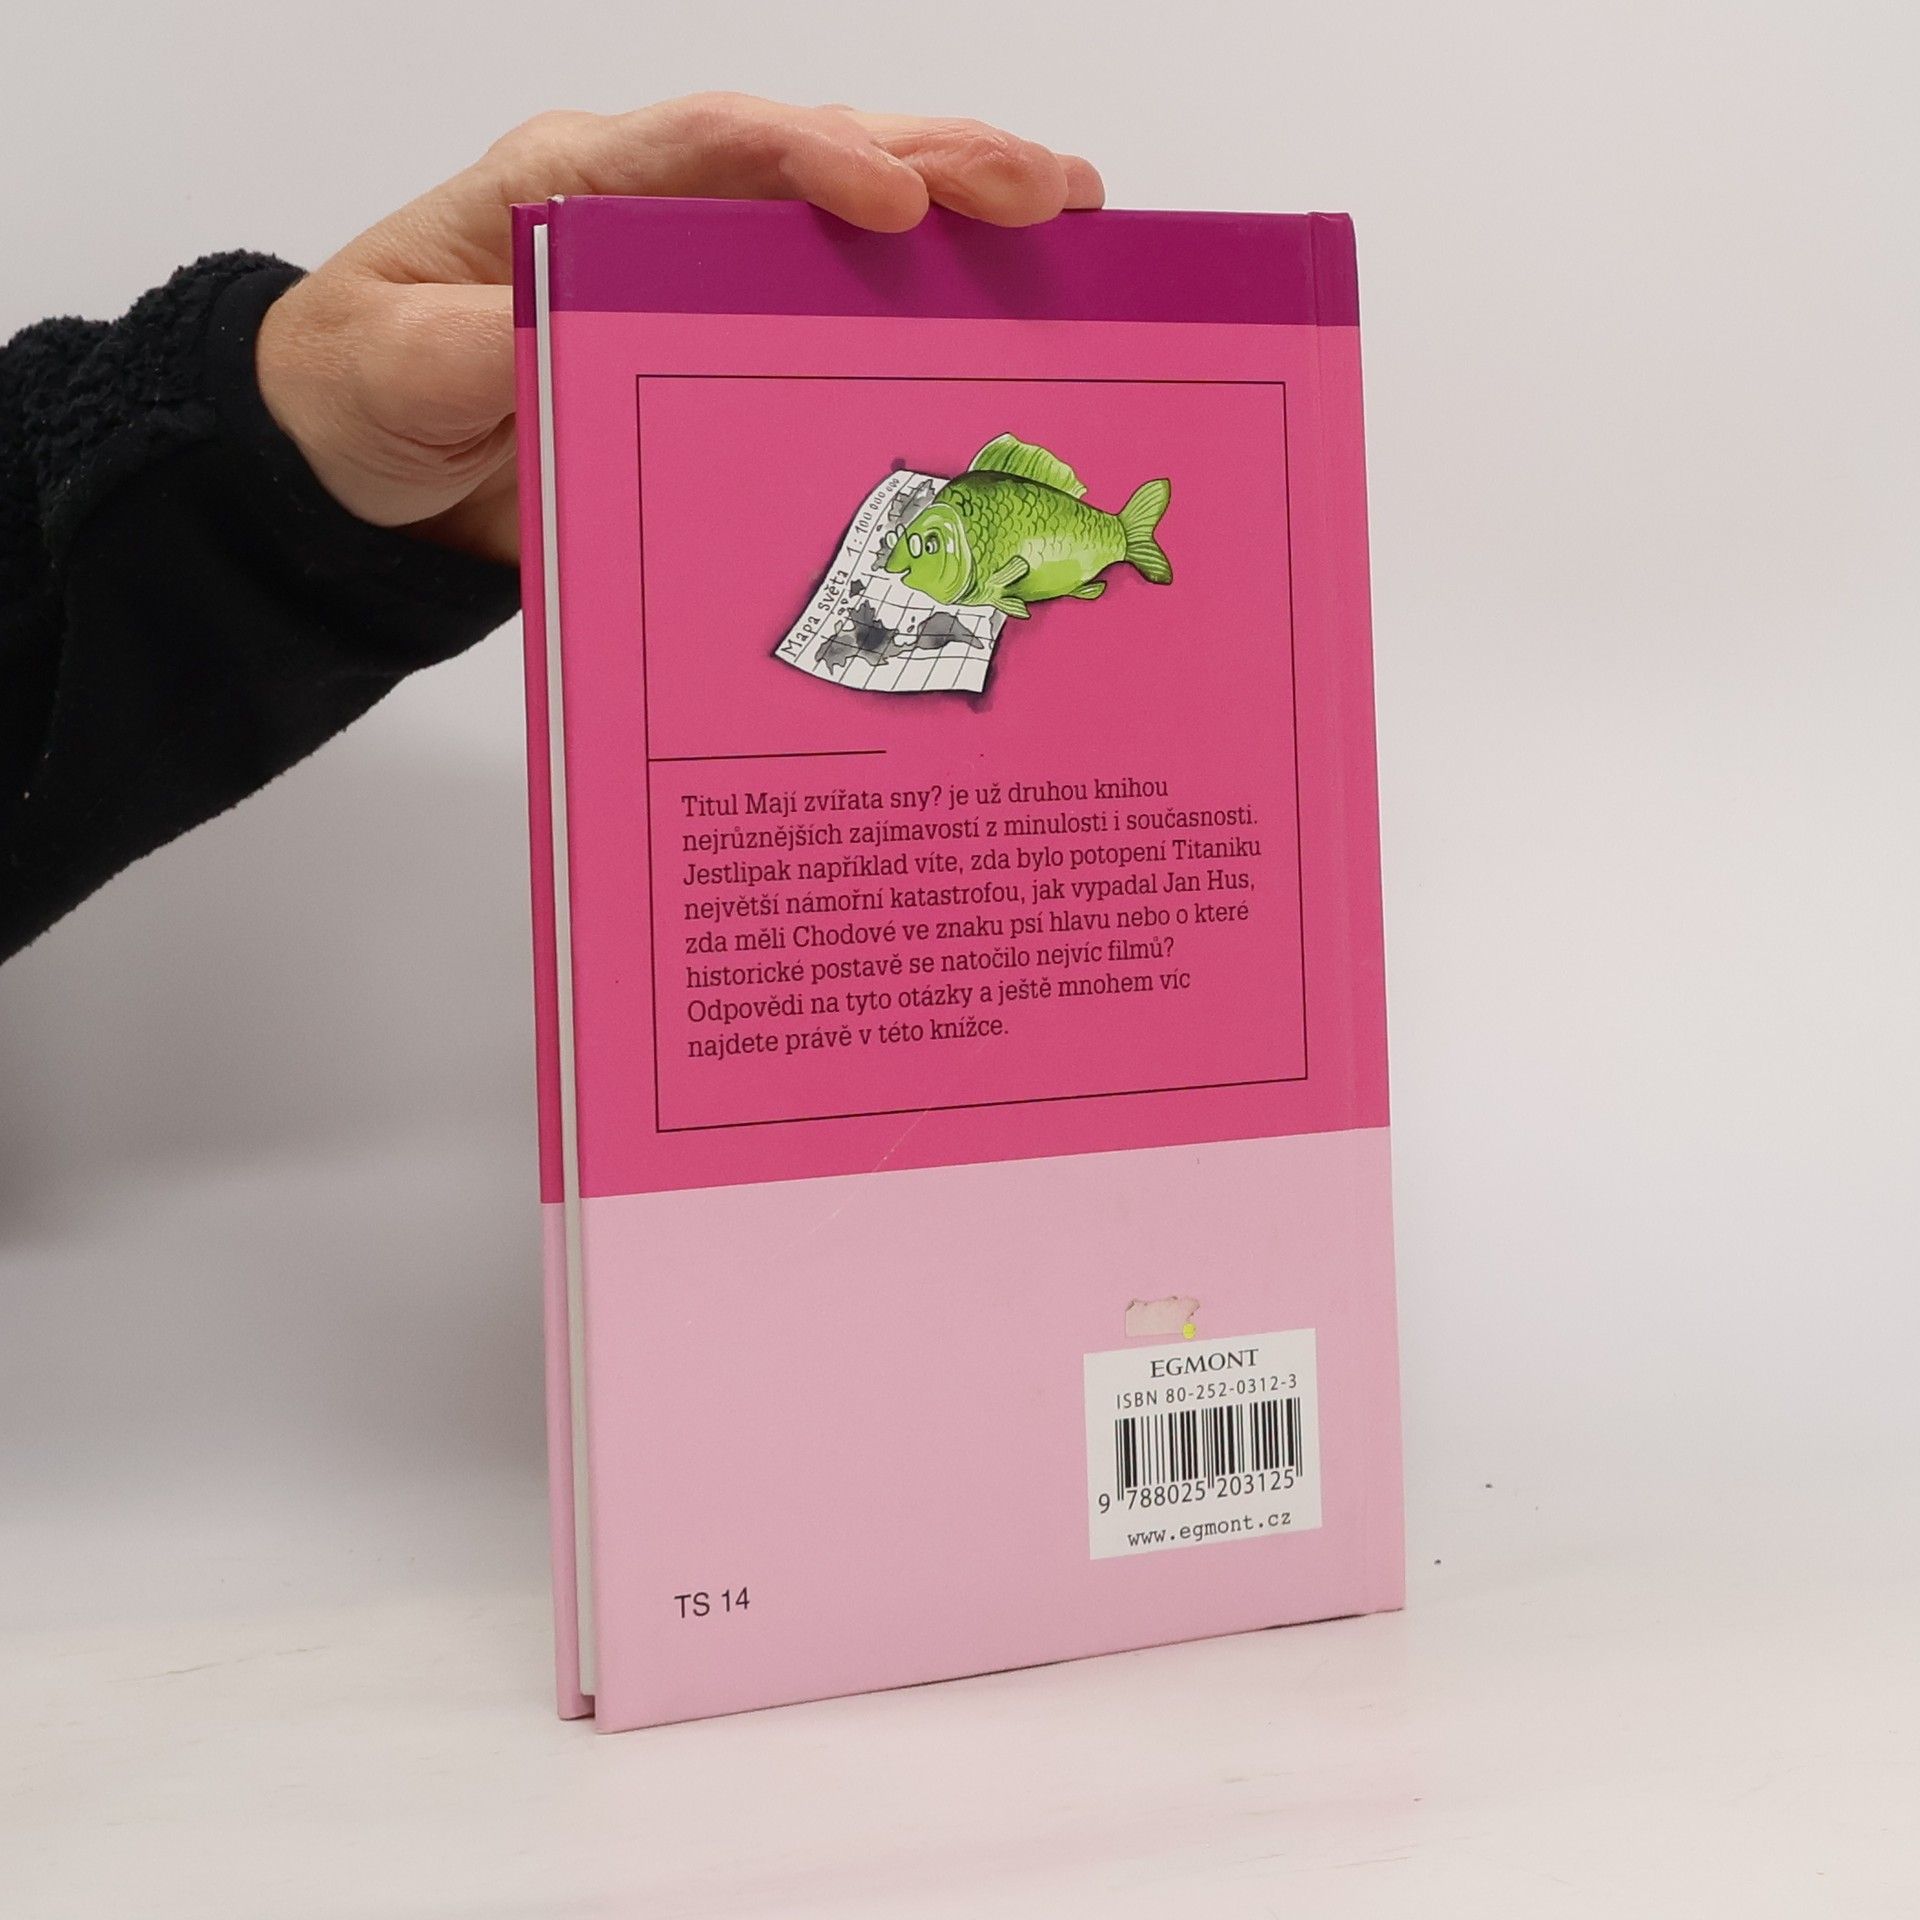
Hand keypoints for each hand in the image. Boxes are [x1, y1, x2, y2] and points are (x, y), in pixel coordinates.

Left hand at [255, 95, 1102, 564]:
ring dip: (959, 206)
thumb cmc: (363, 389)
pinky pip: (834, 299)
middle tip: (1046, 190)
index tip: (892, 198)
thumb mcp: (397, 369)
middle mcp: (654, 208)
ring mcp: (698, 269)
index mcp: (573, 186)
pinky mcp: (722, 338)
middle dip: (937, 159)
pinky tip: (997, 300)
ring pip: (845, 215)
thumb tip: (562, 335)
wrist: (358, 460)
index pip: (708, 144)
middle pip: (811, 154)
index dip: (809, 157)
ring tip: (1067, 215)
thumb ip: (479, 348)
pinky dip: (922, 293)